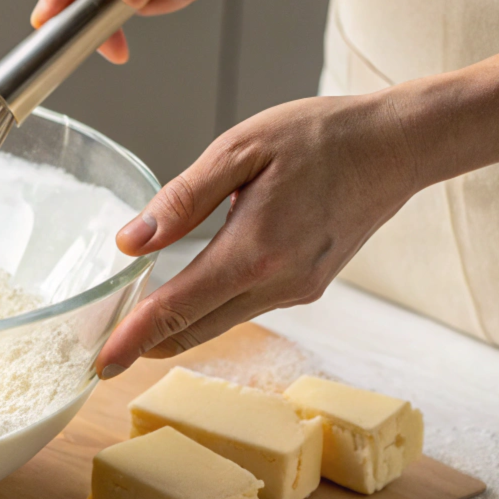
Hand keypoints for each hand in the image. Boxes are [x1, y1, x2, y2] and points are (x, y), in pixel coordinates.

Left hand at [97, 94, 422, 376]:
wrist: (398, 146)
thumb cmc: (322, 136)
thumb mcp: (240, 149)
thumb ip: (182, 199)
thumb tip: (131, 243)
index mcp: (255, 250)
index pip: (178, 309)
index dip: (134, 338)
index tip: (100, 363)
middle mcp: (279, 282)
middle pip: (196, 331)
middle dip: (148, 346)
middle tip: (103, 356)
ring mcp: (298, 290)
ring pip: (222, 323)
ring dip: (179, 329)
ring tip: (136, 328)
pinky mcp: (309, 285)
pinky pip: (247, 307)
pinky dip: (212, 310)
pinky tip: (190, 299)